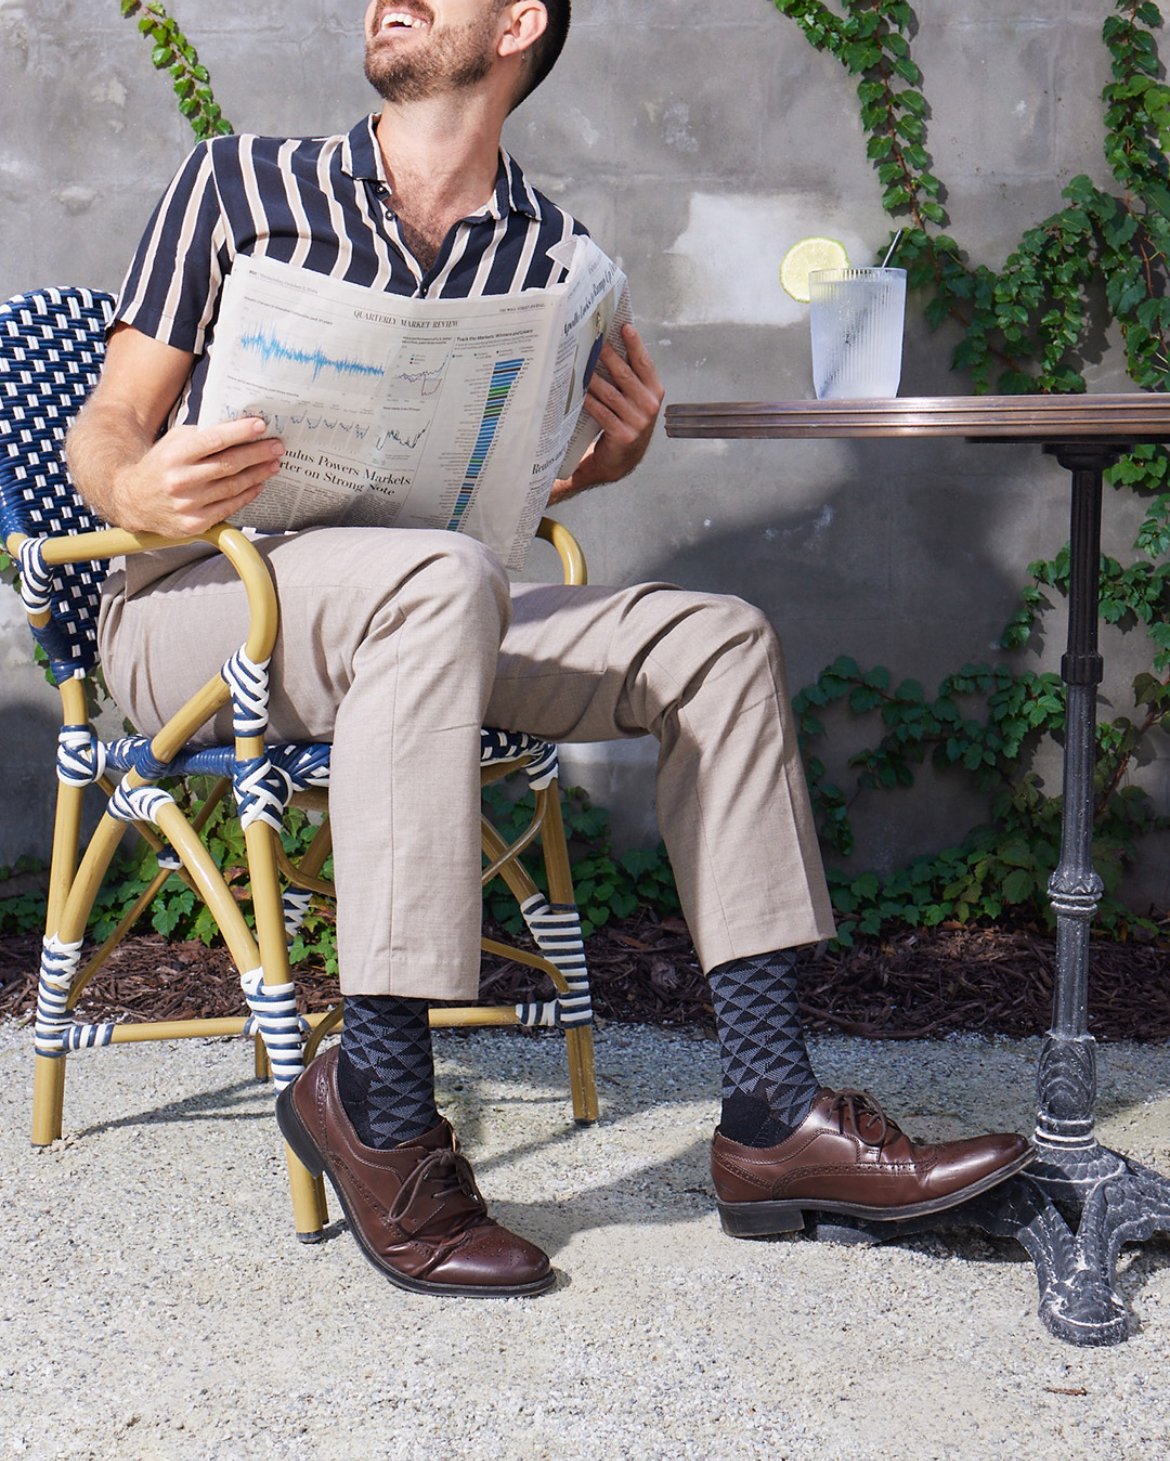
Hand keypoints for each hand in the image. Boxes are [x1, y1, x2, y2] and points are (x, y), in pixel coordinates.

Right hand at [112, 416, 283, 536]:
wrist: (132, 500)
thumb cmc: (160, 466)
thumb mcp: (173, 443)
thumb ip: (201, 436)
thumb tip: (239, 429)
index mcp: (174, 455)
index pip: (214, 441)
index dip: (240, 433)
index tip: (260, 426)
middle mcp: (180, 481)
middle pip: (228, 465)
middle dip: (257, 454)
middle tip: (277, 447)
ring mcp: (187, 505)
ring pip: (232, 487)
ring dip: (257, 475)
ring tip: (273, 464)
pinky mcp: (194, 524)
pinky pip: (228, 507)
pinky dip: (246, 495)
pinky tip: (258, 484)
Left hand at [548, 324, 663, 503]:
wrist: (623, 459)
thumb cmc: (627, 422)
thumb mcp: (635, 398)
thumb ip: (629, 376)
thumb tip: (611, 345)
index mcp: (655, 392)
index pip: (644, 364)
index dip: (635, 344)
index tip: (625, 327)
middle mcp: (650, 406)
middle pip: (625, 376)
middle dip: (609, 357)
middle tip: (594, 342)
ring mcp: (638, 422)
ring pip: (612, 394)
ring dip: (594, 379)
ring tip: (581, 365)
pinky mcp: (623, 435)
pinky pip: (603, 414)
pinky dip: (591, 403)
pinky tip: (580, 394)